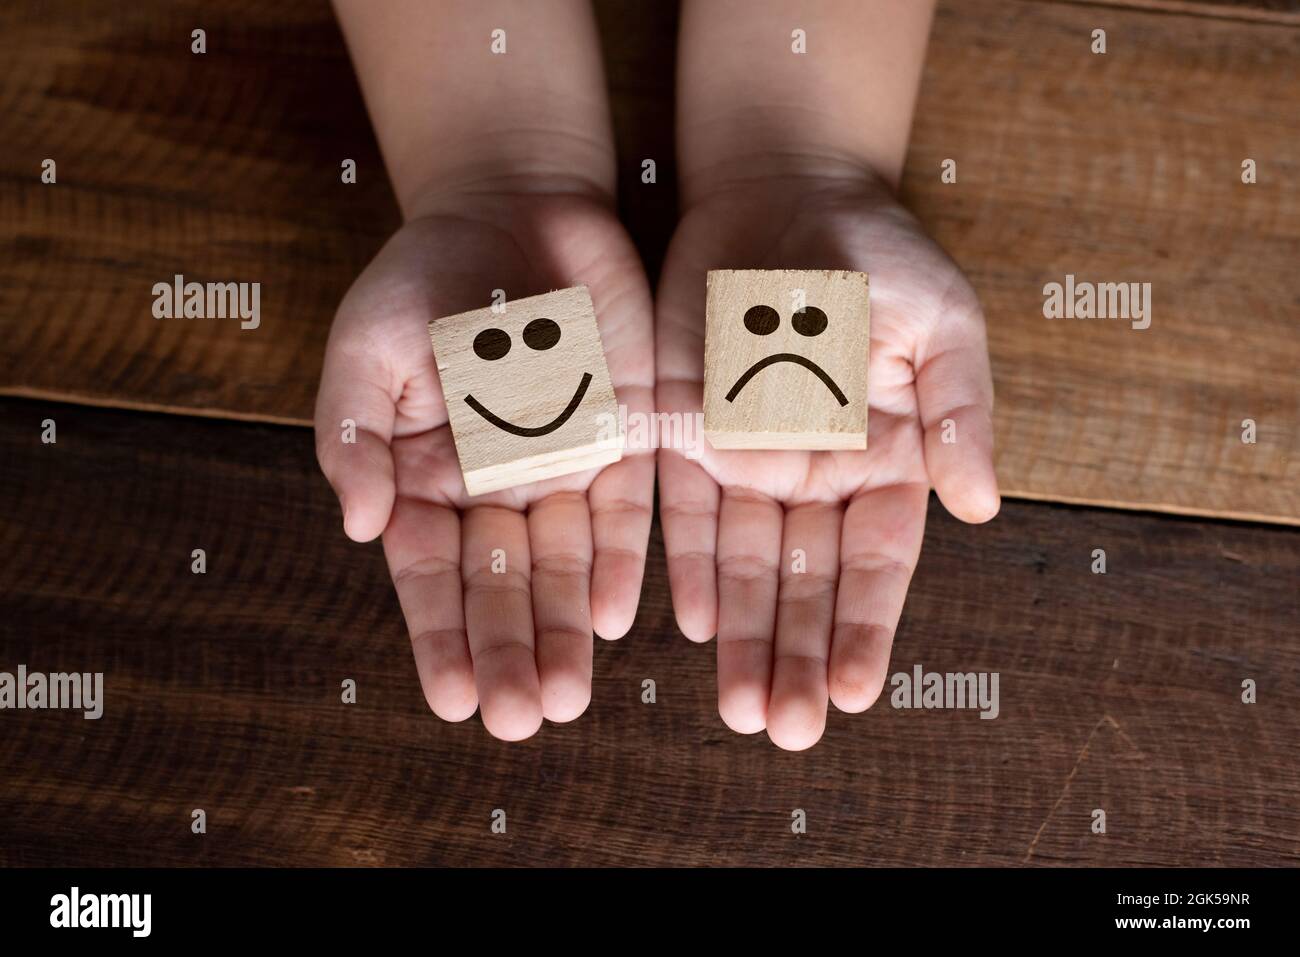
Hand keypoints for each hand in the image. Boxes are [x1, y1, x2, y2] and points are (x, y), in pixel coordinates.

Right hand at [315, 190, 654, 740]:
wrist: (514, 207)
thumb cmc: (424, 276)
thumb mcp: (368, 344)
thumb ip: (355, 435)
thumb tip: (362, 528)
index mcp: (427, 477)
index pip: (431, 574)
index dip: (440, 636)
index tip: (451, 698)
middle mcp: (498, 487)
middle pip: (503, 586)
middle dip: (509, 652)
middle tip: (517, 718)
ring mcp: (564, 464)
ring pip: (566, 565)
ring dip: (564, 631)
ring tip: (564, 695)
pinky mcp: (624, 434)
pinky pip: (625, 509)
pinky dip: (620, 561)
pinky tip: (613, 616)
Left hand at [655, 171, 999, 749]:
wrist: (784, 188)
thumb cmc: (879, 253)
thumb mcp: (941, 322)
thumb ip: (961, 413)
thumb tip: (983, 505)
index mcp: (887, 458)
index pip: (877, 564)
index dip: (864, 629)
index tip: (851, 693)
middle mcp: (817, 474)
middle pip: (806, 583)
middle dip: (796, 657)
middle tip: (784, 730)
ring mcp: (748, 457)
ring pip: (746, 565)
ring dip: (743, 637)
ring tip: (742, 708)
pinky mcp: (684, 430)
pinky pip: (684, 512)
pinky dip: (687, 565)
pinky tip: (689, 622)